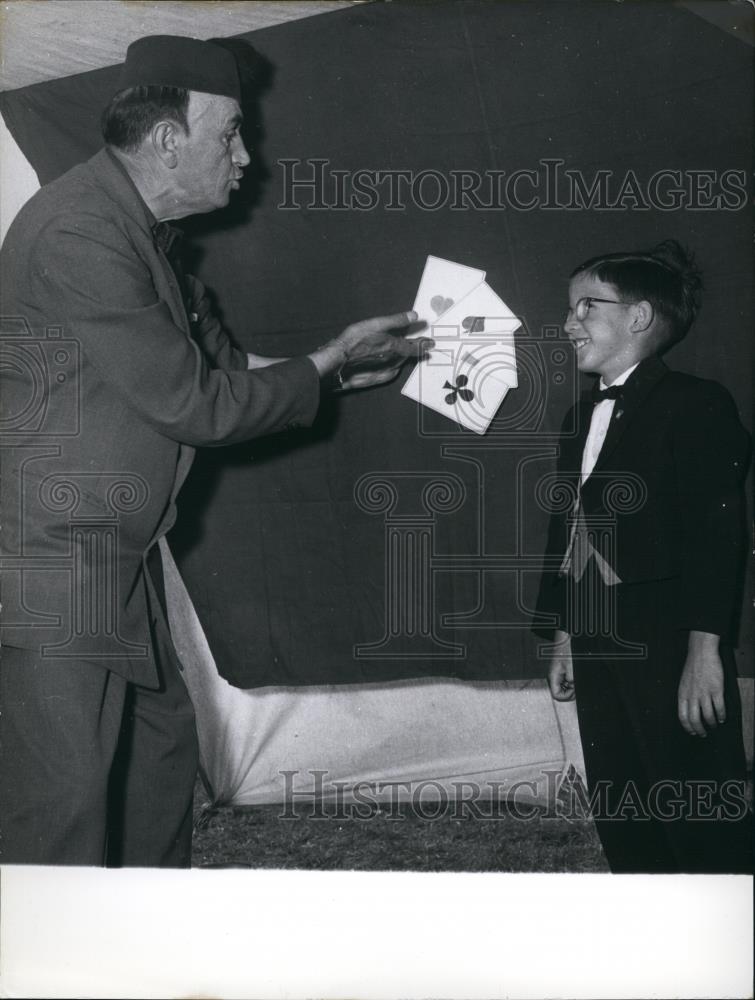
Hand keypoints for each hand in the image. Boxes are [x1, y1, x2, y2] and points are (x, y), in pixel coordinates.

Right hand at [309, 311, 432, 388]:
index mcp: (394, 347)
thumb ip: (396, 320)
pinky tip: (390, 366)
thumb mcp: (376, 324)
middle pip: (407, 356)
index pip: (414, 346)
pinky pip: (389, 374)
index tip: (431, 344)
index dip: (424, 344)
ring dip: (403, 359)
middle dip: (413, 351)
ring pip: (398, 364)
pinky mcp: (375, 379)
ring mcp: (384, 371)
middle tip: (420, 347)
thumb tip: (414, 316)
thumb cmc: (354, 341)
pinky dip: (392, 368)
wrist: (338, 361)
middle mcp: (392, 361)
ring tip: (404, 354)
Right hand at [547, 630, 574, 701]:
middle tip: (576, 684)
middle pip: (560, 693)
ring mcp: (557, 675)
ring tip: (576, 679)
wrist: (566, 639)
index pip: (557, 695)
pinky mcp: (561, 672)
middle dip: (570, 691)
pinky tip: (575, 676)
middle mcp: (553, 677)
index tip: (574, 690)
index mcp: (553, 676)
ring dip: (572, 686)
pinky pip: (566, 682)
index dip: (567, 696)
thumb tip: (572, 687)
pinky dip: (572, 682)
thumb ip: (571, 680)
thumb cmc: (567, 650)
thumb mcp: (571, 666)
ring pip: (564, 688)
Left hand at [677, 631, 725, 736]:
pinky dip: (721, 715)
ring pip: (708, 716)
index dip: (687, 727)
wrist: (701, 653)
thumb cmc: (692, 666)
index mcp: (682, 694)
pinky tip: (722, 718)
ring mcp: (704, 693)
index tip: (692, 732)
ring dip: (712, 724)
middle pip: (694, 719)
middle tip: (703, 733)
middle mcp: (692, 695)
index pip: (682, 716)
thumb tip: (687, 709)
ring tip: (714, 725)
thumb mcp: (683, 683)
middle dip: (699, 730)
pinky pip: (719, 708)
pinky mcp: (716, 690)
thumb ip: (685, 696)